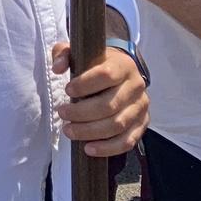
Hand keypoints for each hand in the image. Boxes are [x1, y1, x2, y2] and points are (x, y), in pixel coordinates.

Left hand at [53, 43, 148, 157]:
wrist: (121, 73)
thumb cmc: (97, 64)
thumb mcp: (80, 52)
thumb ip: (63, 54)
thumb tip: (57, 68)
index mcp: (123, 65)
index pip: (105, 75)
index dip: (84, 85)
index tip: (67, 90)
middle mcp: (136, 86)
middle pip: (109, 105)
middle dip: (81, 113)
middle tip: (62, 114)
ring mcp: (141, 107)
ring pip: (117, 125)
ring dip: (90, 132)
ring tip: (69, 131)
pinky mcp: (142, 124)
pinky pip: (127, 141)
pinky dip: (108, 148)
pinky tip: (89, 148)